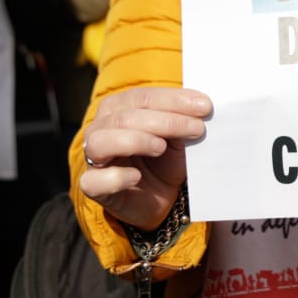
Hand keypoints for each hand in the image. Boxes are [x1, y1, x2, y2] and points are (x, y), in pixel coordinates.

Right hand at [78, 87, 211, 230]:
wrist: (157, 200)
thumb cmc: (164, 160)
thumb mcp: (177, 139)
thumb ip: (181, 122)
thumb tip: (201, 107)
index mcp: (119, 107)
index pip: (143, 97)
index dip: (174, 100)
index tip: (205, 106)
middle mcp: (101, 127)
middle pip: (126, 117)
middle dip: (165, 121)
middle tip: (197, 129)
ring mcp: (93, 157)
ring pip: (103, 141)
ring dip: (136, 140)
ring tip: (161, 147)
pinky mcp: (93, 186)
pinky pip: (94, 180)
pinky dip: (115, 177)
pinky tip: (135, 176)